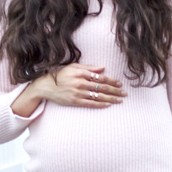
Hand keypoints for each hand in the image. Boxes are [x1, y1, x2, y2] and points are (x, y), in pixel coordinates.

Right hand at [11, 65, 125, 116]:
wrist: (46, 86)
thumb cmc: (61, 75)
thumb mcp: (73, 67)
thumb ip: (88, 67)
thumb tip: (103, 68)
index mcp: (81, 73)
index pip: (101, 77)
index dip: (112, 81)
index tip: (120, 83)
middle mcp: (81, 83)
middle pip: (102, 87)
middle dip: (115, 90)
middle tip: (124, 93)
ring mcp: (78, 93)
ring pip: (98, 96)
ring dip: (111, 98)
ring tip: (120, 100)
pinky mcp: (75, 101)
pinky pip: (90, 104)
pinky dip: (100, 104)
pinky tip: (108, 105)